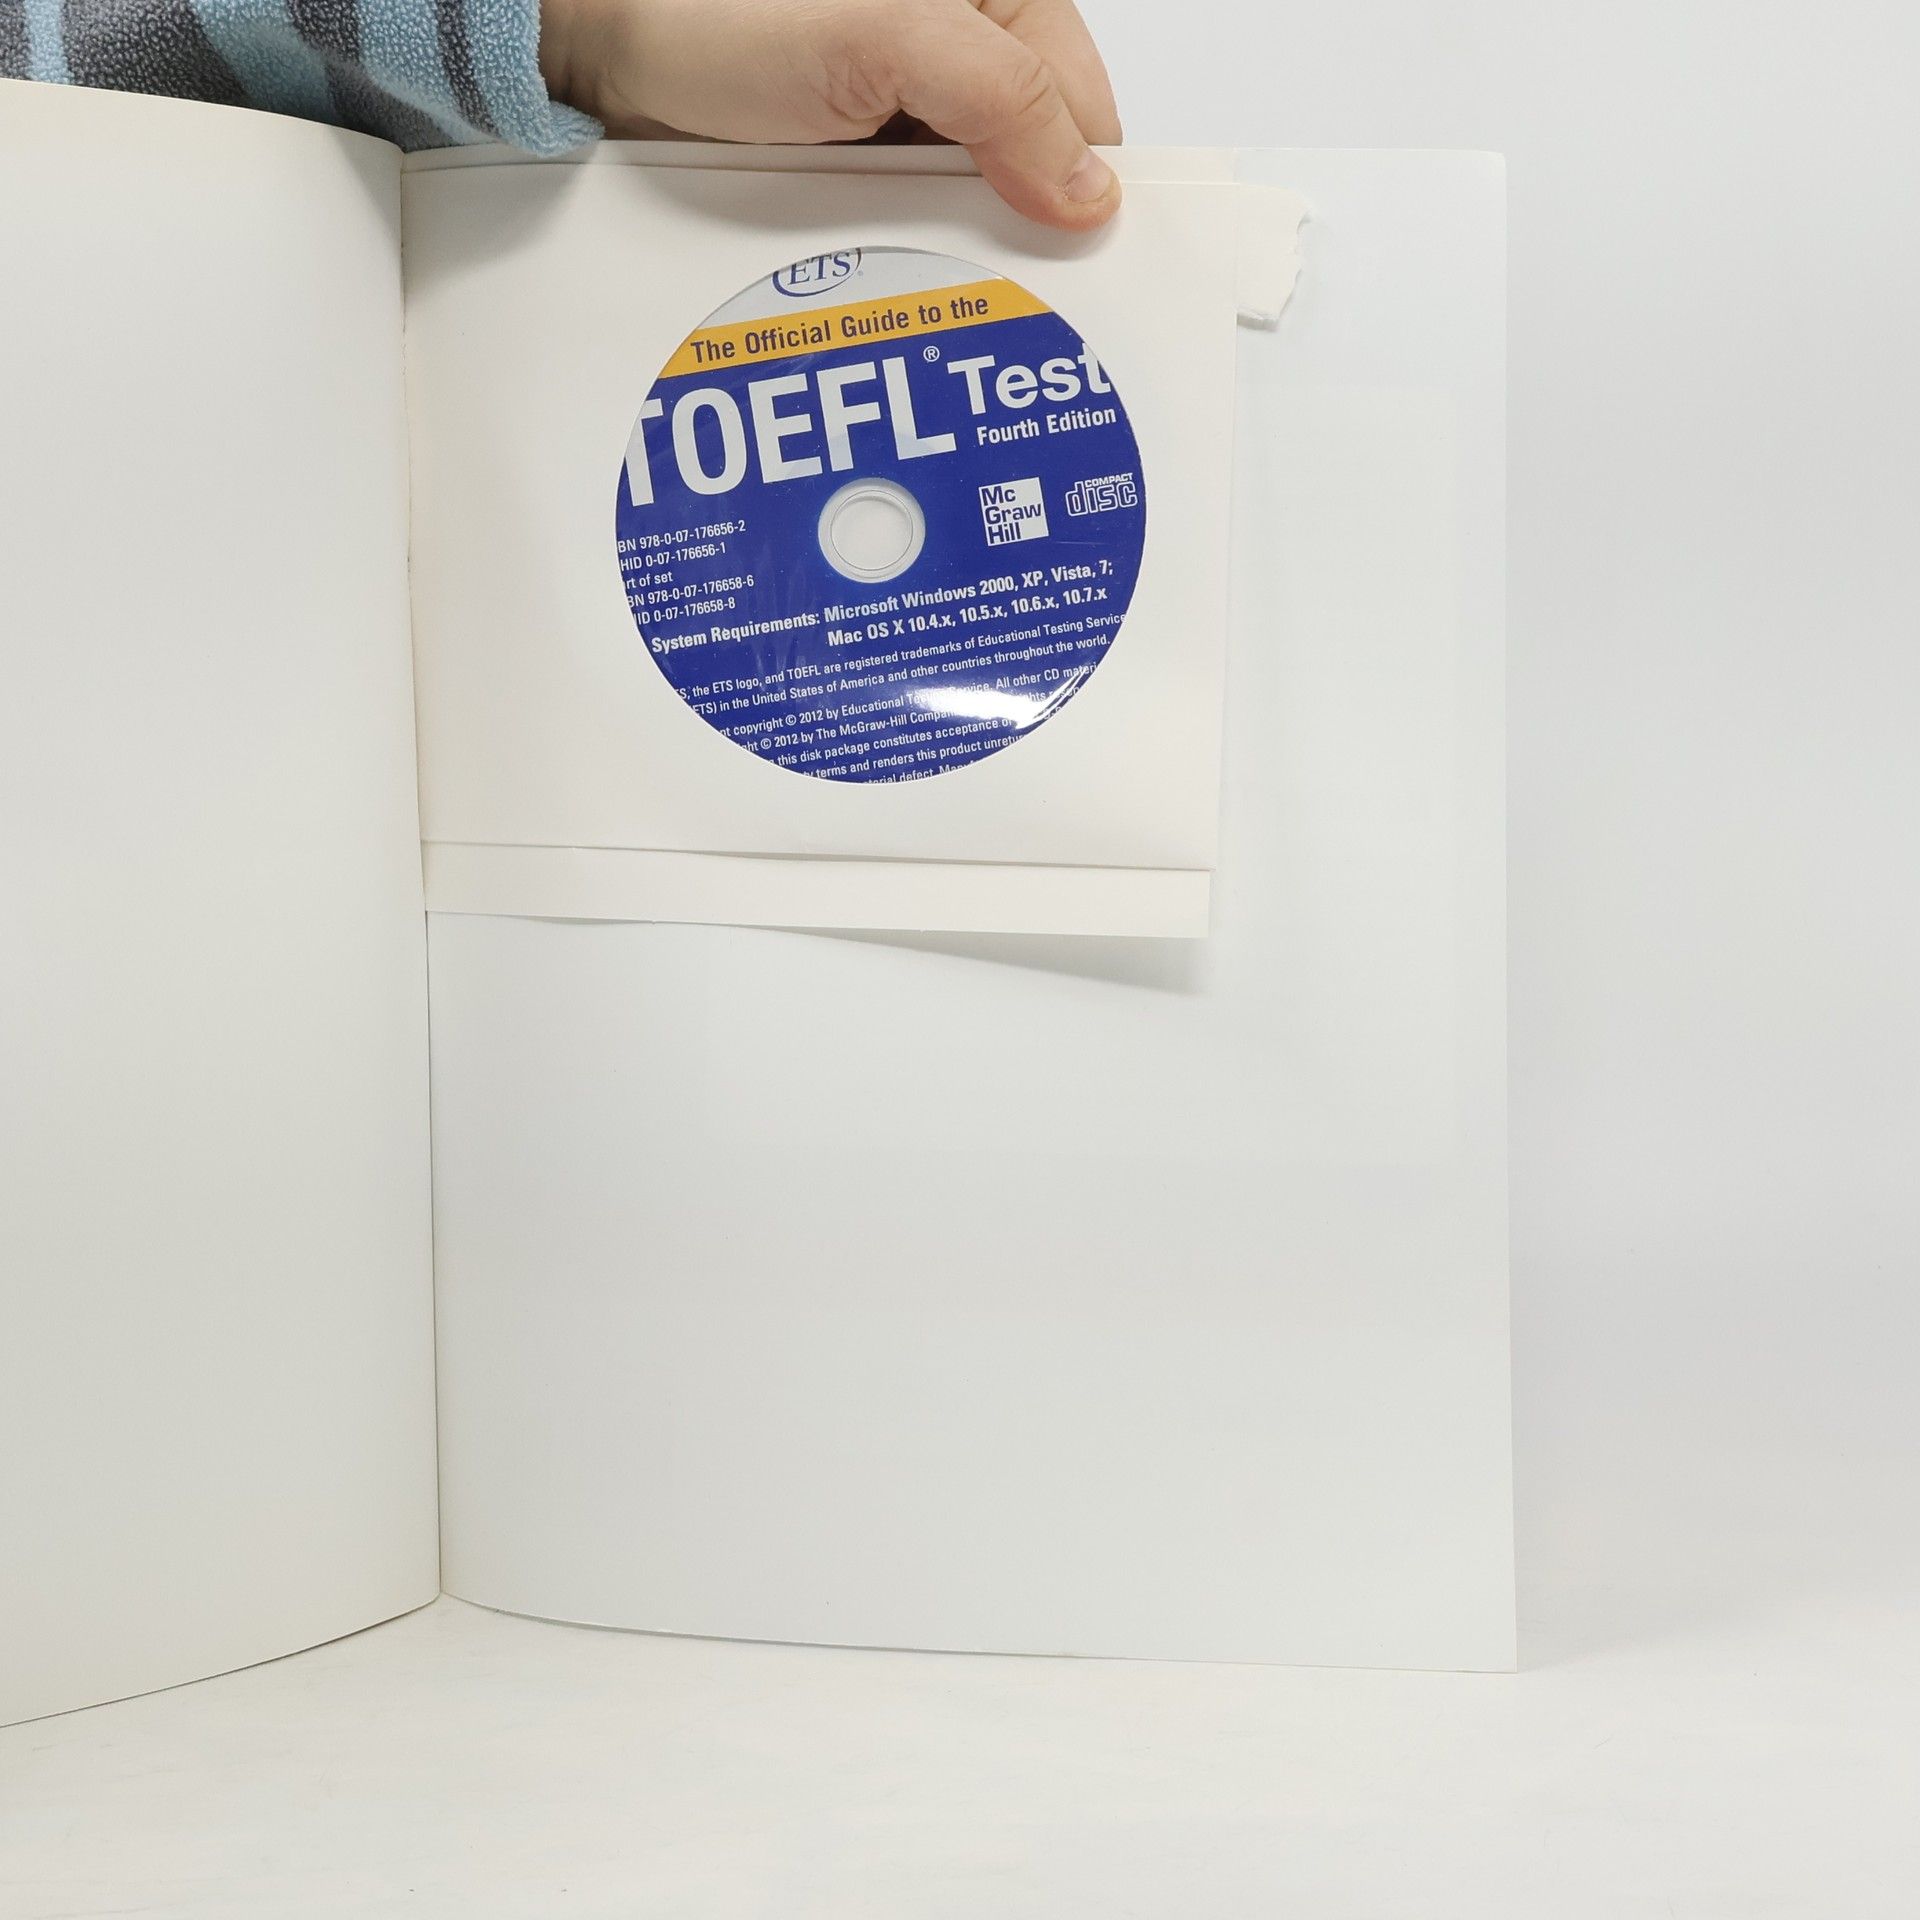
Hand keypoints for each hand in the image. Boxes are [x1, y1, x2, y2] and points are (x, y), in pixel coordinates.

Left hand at [539, 0, 1122, 229]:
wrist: (603, 45)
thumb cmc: (720, 11)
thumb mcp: (888, 38)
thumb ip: (1002, 98)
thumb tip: (1090, 191)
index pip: (1084, 112)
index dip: (1083, 191)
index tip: (1069, 267)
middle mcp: (958, 58)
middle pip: (1032, 174)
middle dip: (1014, 234)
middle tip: (995, 292)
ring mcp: (907, 121)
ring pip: (971, 216)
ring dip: (951, 258)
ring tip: (928, 285)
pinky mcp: (858, 174)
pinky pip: (907, 235)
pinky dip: (901, 264)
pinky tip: (890, 282)